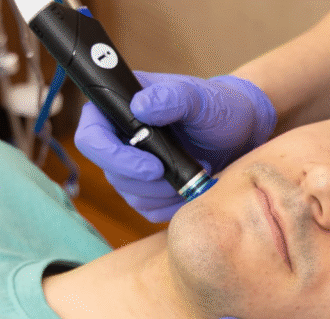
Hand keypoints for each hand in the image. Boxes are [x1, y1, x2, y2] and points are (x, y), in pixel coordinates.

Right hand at [74, 73, 276, 221]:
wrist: (238, 133)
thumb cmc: (217, 107)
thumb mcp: (199, 97)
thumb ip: (172, 97)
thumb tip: (140, 107)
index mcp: (119, 109)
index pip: (91, 137)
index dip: (113, 157)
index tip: (153, 167)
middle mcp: (119, 140)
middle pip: (111, 173)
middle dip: (150, 181)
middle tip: (187, 171)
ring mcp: (132, 167)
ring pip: (131, 195)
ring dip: (166, 193)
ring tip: (198, 171)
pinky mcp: (149, 190)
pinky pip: (149, 210)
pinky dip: (173, 205)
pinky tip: (194, 187)